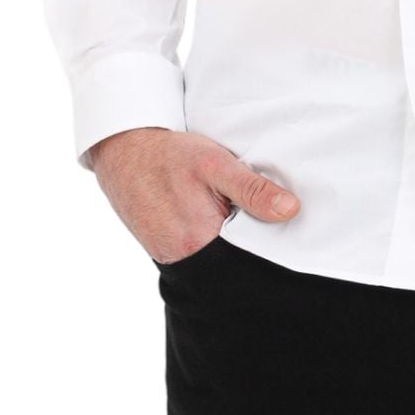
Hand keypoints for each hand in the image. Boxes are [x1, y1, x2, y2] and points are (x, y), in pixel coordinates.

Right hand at [89, 126, 299, 263]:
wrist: (123, 153)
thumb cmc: (170, 156)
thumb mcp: (216, 165)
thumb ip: (253, 190)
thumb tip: (290, 211)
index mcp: (200, 242)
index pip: (249, 257)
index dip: (269, 242)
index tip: (284, 227)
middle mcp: (184, 259)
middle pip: (232, 261)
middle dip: (249, 245)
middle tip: (261, 217)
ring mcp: (171, 258)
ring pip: (216, 259)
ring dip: (230, 241)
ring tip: (234, 214)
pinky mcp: (163, 251)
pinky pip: (198, 254)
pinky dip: (211, 239)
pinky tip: (215, 217)